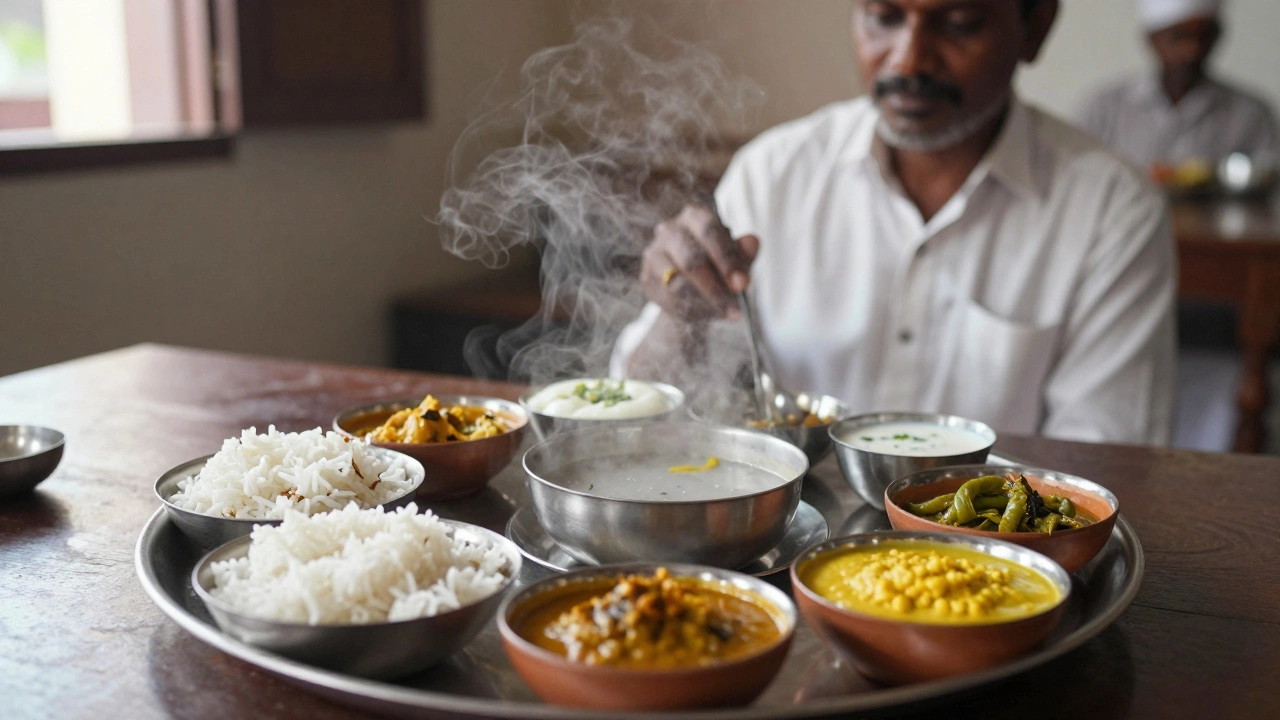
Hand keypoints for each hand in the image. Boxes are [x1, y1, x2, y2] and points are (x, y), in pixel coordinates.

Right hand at [640, 204, 759, 321]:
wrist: (694, 289)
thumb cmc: (719, 267)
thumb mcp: (737, 260)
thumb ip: (744, 253)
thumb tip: (752, 242)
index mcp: (694, 216)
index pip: (709, 230)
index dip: (727, 258)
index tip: (742, 283)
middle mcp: (669, 230)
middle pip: (691, 260)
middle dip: (716, 288)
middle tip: (736, 308)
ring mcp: (654, 254)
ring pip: (677, 284)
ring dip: (704, 304)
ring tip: (725, 314)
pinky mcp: (646, 279)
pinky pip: (668, 300)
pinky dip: (690, 312)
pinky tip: (706, 315)